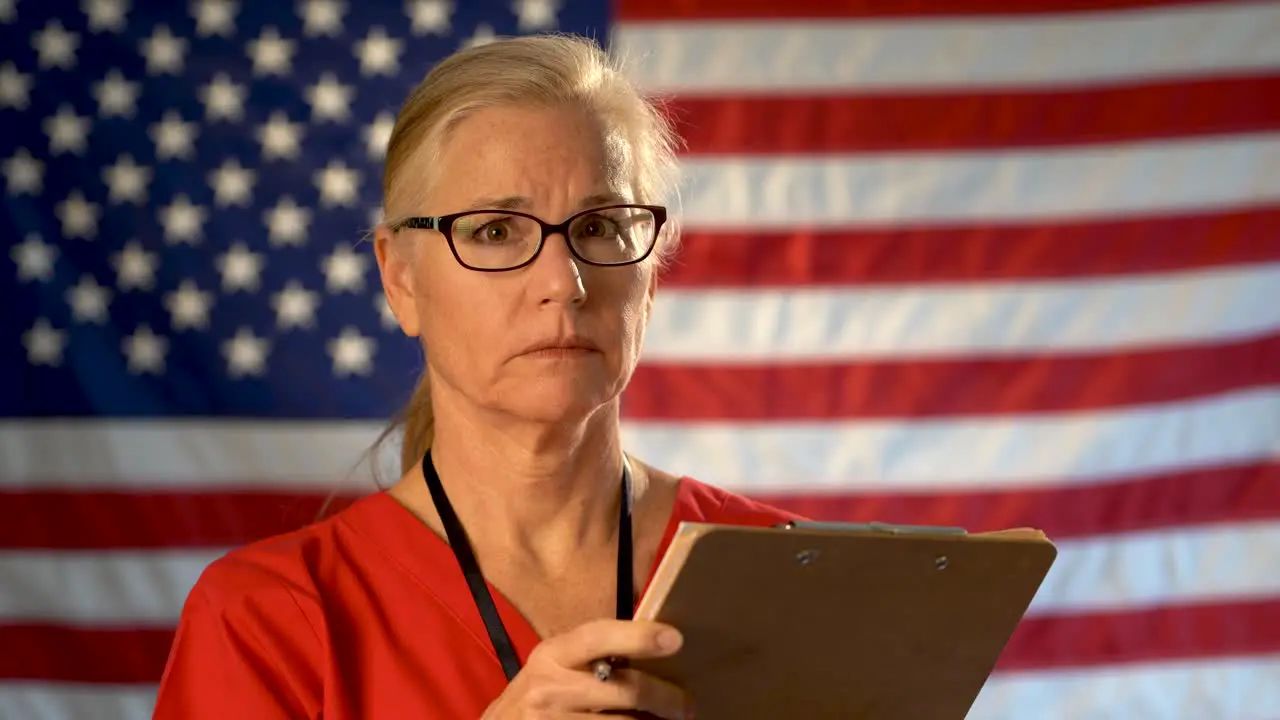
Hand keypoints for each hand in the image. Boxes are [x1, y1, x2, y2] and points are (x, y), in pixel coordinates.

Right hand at [480, 618, 692, 718]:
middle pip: (626, 690)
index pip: (600, 637)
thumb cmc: (536, 695)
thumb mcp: (554, 666)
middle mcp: (552, 687)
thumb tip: (652, 647)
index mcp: (554, 654)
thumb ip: (592, 656)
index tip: (675, 639)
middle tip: (686, 706)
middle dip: (666, 698)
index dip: (639, 637)